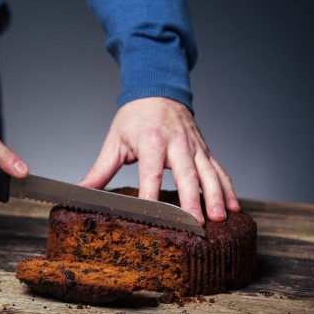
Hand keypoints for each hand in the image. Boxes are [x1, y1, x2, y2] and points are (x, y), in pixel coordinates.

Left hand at [78, 97, 238, 224]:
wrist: (158, 90)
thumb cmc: (134, 117)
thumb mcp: (114, 141)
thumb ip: (99, 170)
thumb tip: (79, 191)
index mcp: (150, 141)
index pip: (151, 172)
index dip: (151, 194)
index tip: (153, 215)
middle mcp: (176, 143)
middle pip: (186, 175)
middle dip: (192, 200)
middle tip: (196, 223)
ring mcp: (194, 147)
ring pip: (209, 173)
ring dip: (217, 196)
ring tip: (219, 218)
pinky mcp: (205, 150)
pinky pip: (219, 170)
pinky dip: (229, 188)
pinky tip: (235, 207)